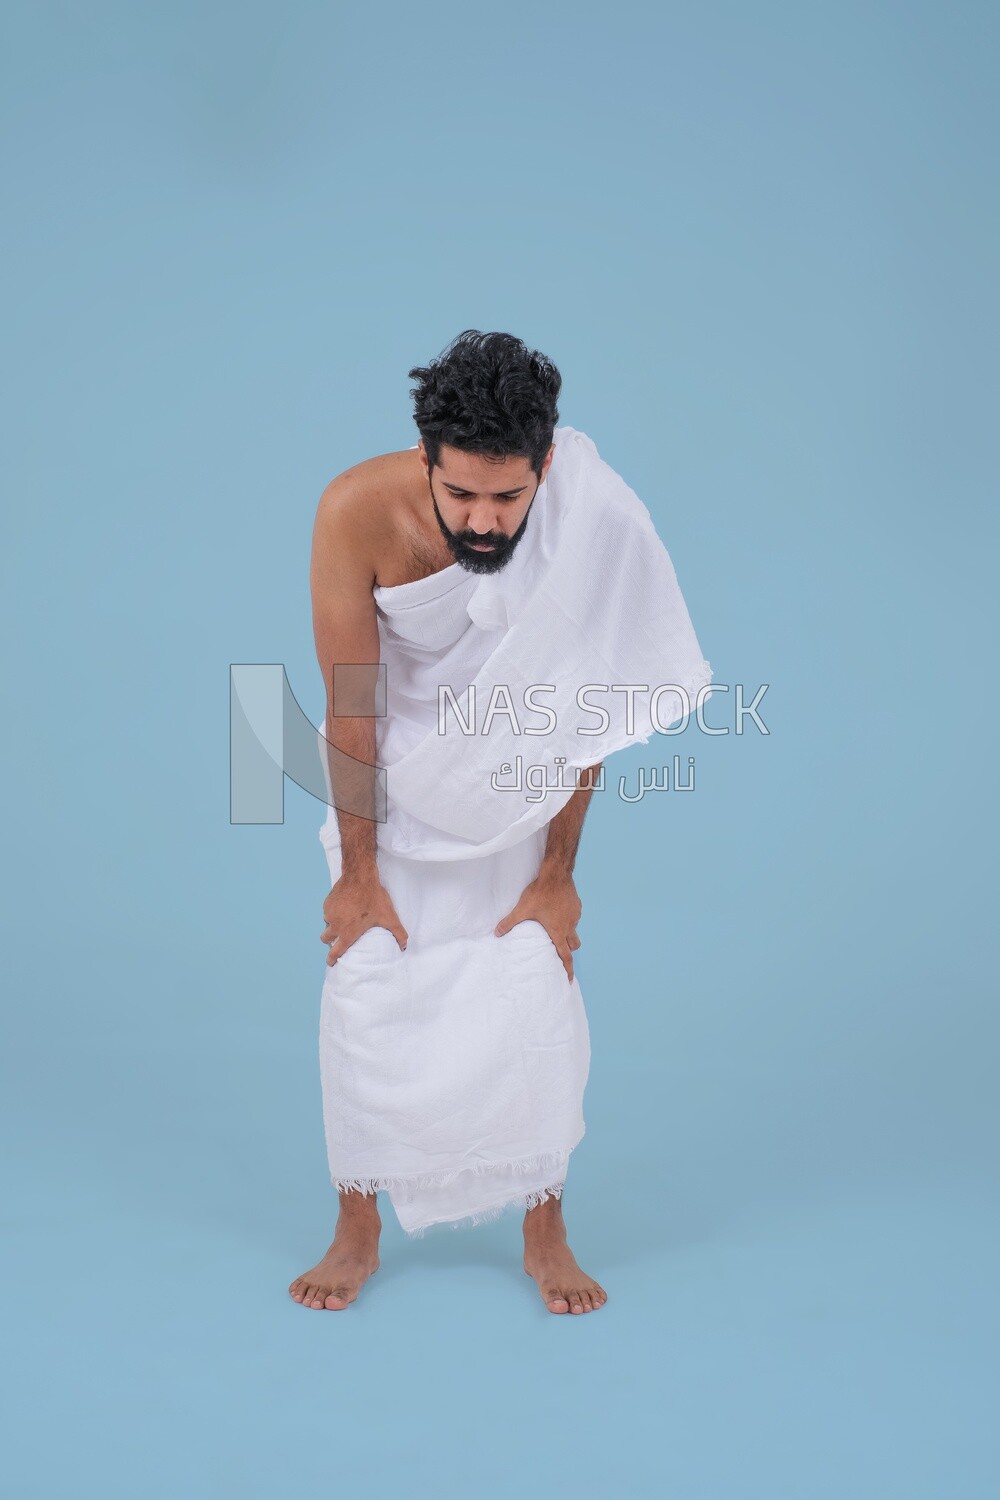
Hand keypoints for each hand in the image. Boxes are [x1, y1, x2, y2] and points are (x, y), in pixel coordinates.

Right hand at [321, 873, 408, 964]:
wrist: (359, 876)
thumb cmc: (373, 898)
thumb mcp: (388, 917)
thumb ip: (398, 933)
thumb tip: (404, 946)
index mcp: (347, 932)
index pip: (335, 952)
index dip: (332, 959)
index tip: (330, 962)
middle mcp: (335, 925)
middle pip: (325, 938)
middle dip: (330, 940)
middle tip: (338, 937)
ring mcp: (329, 913)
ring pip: (326, 923)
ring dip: (332, 924)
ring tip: (344, 918)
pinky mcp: (327, 902)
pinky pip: (327, 910)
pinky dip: (333, 911)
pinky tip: (343, 906)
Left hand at [494, 867, 582, 982]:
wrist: (556, 875)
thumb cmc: (540, 893)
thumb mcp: (522, 909)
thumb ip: (509, 922)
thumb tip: (497, 933)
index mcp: (558, 931)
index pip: (566, 956)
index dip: (568, 969)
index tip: (569, 979)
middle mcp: (569, 925)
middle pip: (574, 945)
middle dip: (569, 951)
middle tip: (562, 952)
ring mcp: (575, 915)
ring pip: (575, 930)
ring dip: (569, 933)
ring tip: (557, 929)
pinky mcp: (577, 905)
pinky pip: (575, 917)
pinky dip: (569, 919)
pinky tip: (559, 911)